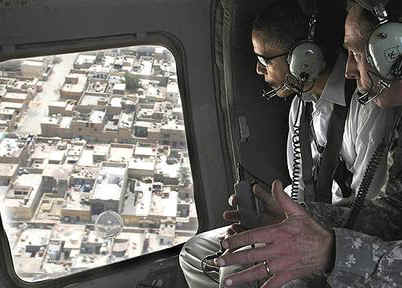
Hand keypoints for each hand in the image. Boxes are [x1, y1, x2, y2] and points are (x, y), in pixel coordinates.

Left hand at [216, 180, 333, 287]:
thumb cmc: (312, 232)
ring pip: (258, 271)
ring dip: (241, 277)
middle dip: (232, 259)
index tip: (225, 242)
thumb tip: (275, 184)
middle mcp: (278, 250)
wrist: (329, 250)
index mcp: (277, 233)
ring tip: (228, 281)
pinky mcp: (288, 274)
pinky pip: (273, 284)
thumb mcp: (298, 212)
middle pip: (250, 255)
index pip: (252, 236)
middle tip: (219, 261)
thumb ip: (283, 199)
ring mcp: (282, 264)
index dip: (236, 240)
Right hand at [223, 182, 285, 233]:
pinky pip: (243, 238)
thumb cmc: (286, 217)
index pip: (243, 200)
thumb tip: (262, 186)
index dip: (236, 200)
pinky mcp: (254, 238)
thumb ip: (270, 195)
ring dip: (233, 227)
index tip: (234, 200)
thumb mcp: (279, 204)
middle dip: (232, 214)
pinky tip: (238, 238)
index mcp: (258, 206)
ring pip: (239, 226)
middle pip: (238, 214)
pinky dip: (239, 238)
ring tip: (232, 228)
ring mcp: (253, 227)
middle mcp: (253, 216)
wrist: (295, 232)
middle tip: (228, 215)